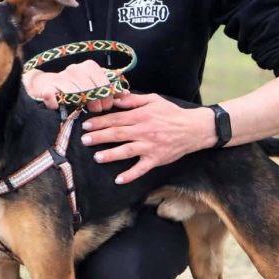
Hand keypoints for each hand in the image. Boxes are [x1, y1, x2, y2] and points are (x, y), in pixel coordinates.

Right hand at [23, 60, 119, 112]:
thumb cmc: (75, 88)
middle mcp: (76, 69)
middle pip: (90, 86)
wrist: (47, 85)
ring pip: (75, 91)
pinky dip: (54, 101)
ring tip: (85, 110)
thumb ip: (109, 89)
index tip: (108, 105)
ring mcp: (61, 77)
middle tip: (98, 110)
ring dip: (82, 103)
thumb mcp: (94, 86)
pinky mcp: (47, 87)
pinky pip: (51, 94)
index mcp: (89, 67)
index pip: (103, 80)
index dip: (108, 95)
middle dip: (97, 101)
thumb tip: (126, 94)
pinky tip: (58, 106)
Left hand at [80, 93, 216, 183]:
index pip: (116, 119)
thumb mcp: (154, 100)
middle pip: (117, 134)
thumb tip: (116, 99)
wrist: (193, 129)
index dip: (100, 122)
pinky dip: (130, 175)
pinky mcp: (155, 159)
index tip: (87, 125)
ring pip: (126, 151)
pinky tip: (119, 180)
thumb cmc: (172, 113)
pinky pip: (141, 169)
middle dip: (99, 137)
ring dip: (110, 154)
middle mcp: (143, 131)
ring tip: (97, 157)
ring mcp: (149, 146)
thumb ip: (134, 100)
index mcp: (141, 116)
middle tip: (84, 140)